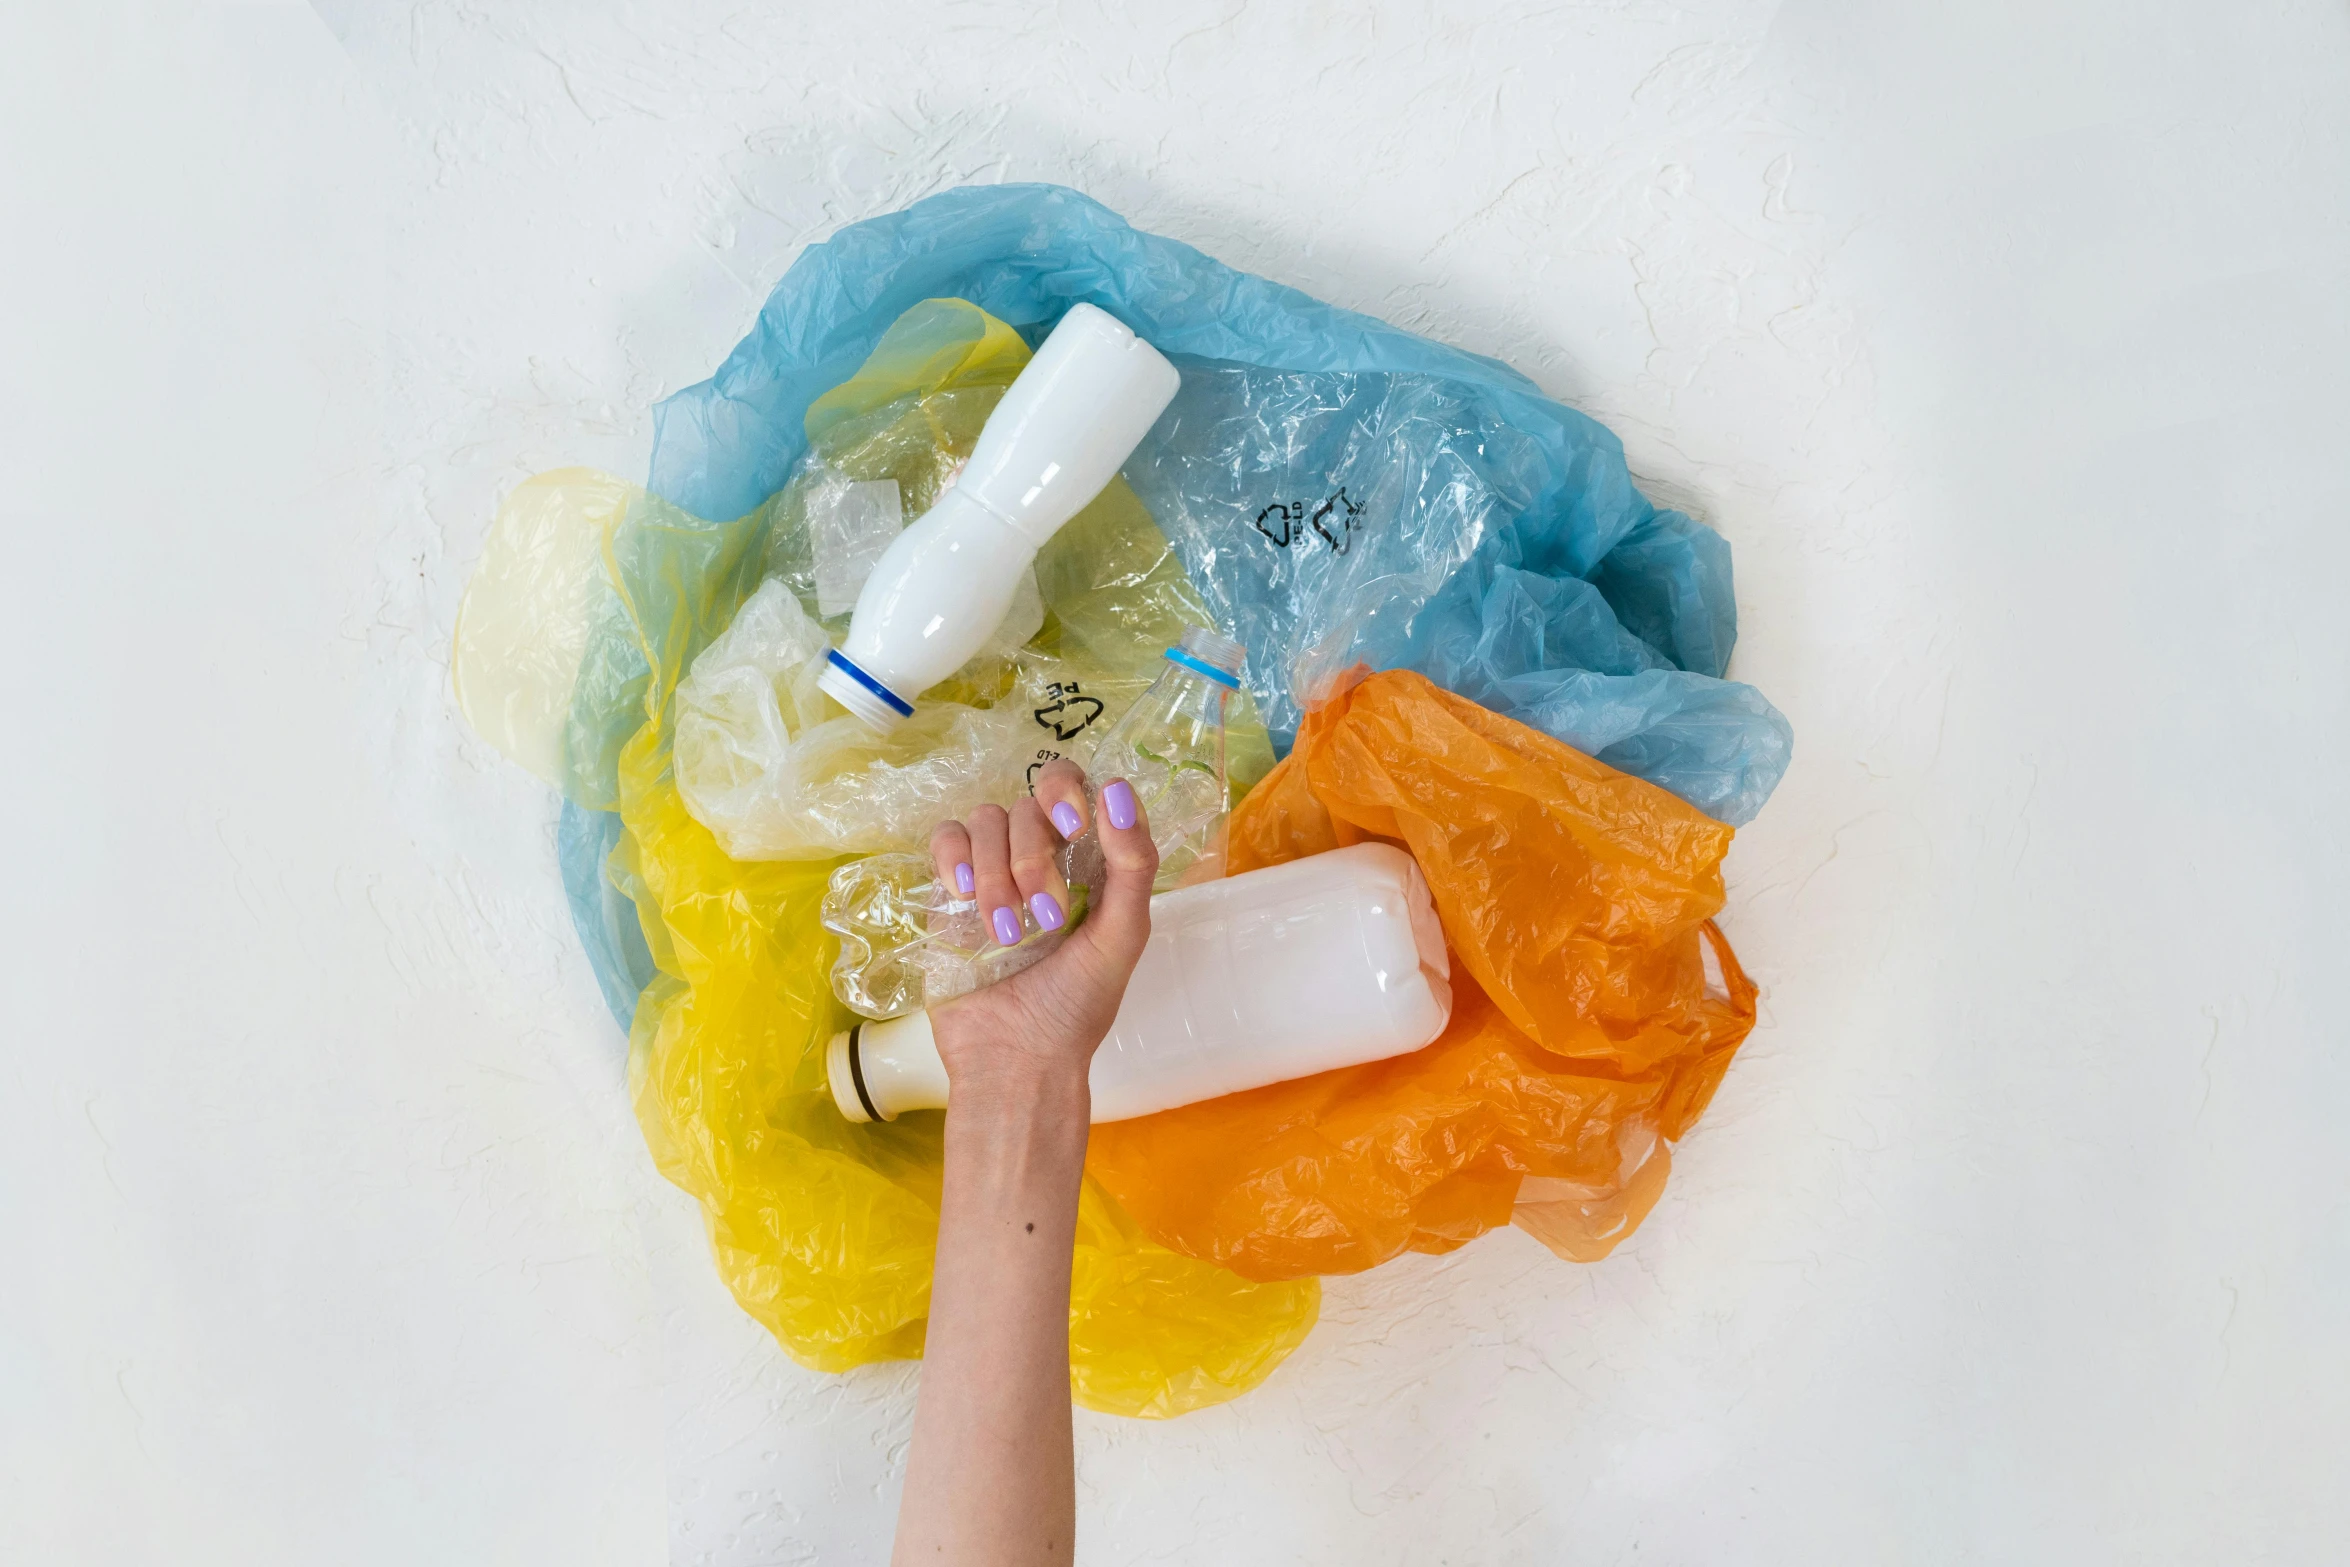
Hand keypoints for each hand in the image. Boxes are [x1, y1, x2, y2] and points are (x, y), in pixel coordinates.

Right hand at [924, 759, 1156, 1100]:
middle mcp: (1040, 856)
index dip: (1067, 789)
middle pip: (1026, 804)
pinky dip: (953, 859)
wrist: (1014, 1056)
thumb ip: (1132, 863)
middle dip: (1033, 858)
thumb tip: (1117, 788)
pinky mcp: (949, 892)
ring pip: (984, 821)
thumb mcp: (1122, 936)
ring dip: (996, 874)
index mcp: (1087, 860)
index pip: (1072, 785)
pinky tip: (963, 896)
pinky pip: (944, 840)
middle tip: (1045, 916)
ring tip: (1005, 933)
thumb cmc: (1077, 1005)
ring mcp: (991, 870)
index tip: (1073, 825)